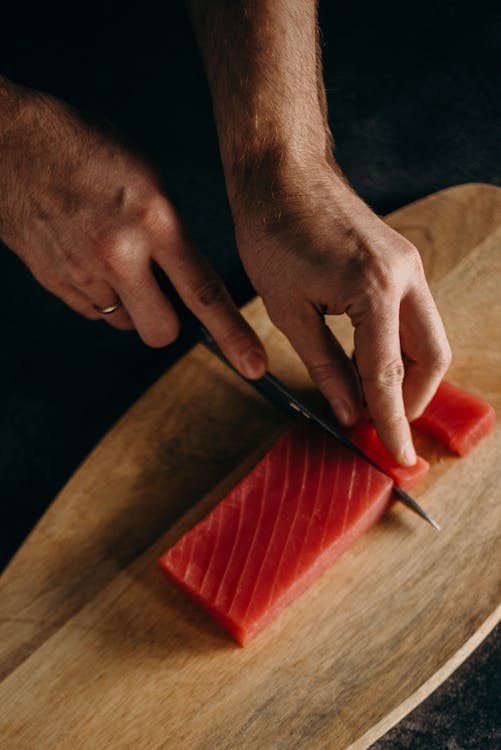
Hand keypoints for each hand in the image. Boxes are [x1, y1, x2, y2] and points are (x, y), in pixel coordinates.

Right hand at [0, 78, 266, 377]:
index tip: (254, 365)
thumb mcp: (147, 176)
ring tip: (112, 258)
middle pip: (161, 331)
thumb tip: (183, 273)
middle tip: (160, 296)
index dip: (233, 334)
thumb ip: (170, 230)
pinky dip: (98, 296)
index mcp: (155, 220)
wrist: (10, 142)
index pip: (204, 291)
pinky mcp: (54, 281)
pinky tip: (87, 258)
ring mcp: (83, 271)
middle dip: (166, 323)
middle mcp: (121, 253)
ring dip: (128, 303)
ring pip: (123, 322)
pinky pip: (91, 311)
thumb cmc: (83, 147)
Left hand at [232, 162, 451, 463]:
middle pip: (431, 357)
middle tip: (383, 427)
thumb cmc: (272, 231)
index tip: (398, 457)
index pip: (388, 375)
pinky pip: (414, 315)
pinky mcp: (400, 259)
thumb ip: (325, 366)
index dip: (392, 422)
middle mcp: (404, 276)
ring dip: (408, 374)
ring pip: (428, 336)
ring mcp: (407, 264)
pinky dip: (400, 347)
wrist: (282, 170)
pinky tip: (373, 364)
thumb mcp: (290, 311)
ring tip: (375, 401)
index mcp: (373, 290)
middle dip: (412, 399)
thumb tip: (348, 411)